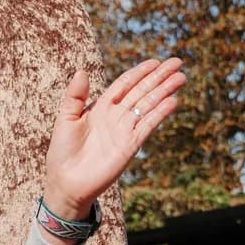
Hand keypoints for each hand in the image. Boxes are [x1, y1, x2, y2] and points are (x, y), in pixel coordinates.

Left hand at [41, 57, 185, 219]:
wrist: (67, 183)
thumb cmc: (62, 152)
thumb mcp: (65, 119)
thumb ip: (75, 96)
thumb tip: (81, 71)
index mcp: (101, 107)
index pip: (124, 85)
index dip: (140, 73)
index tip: (155, 62)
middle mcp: (116, 116)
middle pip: (141, 92)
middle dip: (159, 77)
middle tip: (176, 63)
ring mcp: (125, 130)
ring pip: (148, 105)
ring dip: (164, 91)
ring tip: (181, 77)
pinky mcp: (130, 146)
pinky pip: (148, 126)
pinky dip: (160, 113)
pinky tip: (172, 101)